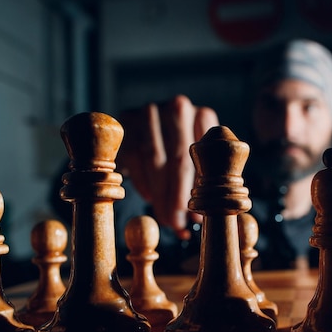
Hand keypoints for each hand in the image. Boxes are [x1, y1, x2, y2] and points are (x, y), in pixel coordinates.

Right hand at [118, 95, 218, 239]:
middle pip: (179, 159)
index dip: (199, 188)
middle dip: (176, 196)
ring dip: (159, 193)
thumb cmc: (184, 149)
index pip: (203, 157)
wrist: (153, 122)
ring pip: (154, 160)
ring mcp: (151, 112)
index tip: (196, 215)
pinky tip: (150, 198)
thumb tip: (193, 223)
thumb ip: (202, 183)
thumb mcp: (201, 158)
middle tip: (176, 223)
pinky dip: (142, 181)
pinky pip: (134, 157)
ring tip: (165, 218)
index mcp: (204, 116)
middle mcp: (179, 108)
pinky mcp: (127, 120)